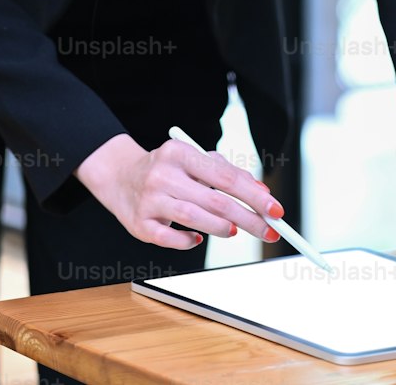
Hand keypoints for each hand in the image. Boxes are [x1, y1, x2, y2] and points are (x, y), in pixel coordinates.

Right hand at [74, 132, 285, 250]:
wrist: (119, 176)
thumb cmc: (167, 169)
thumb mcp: (193, 161)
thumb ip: (225, 172)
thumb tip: (260, 191)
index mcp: (180, 153)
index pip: (225, 175)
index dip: (254, 194)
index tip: (275, 209)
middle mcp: (163, 174)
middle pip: (214, 199)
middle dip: (248, 217)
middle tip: (269, 230)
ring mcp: (149, 200)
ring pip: (193, 218)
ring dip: (221, 227)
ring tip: (235, 230)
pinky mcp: (139, 224)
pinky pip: (169, 239)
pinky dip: (188, 241)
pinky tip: (197, 238)